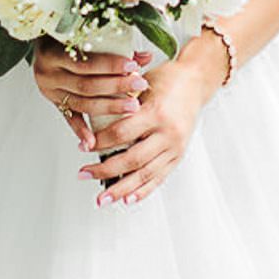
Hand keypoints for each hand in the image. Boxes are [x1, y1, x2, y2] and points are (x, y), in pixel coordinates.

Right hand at [29, 36, 147, 155]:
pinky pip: (69, 118)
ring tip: (132, 106)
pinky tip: (92, 141)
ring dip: (109, 106)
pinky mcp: (53, 103)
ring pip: (81, 103)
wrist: (41, 43)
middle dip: (116, 86)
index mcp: (52, 53)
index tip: (133, 66)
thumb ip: (113, 45)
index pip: (85, 63)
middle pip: (86, 85)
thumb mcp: (82, 35)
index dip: (110, 65)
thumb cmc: (64, 36)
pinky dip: (81, 130)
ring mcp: (50, 91)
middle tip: (140, 85)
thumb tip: (146, 56)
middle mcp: (48, 74)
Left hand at [76, 30, 229, 207]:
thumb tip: (92, 121)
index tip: (82, 146)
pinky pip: (159, 177)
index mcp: (156, 112)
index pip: (121, 133)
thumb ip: (120, 103)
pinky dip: (143, 191)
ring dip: (121, 189)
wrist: (196, 82)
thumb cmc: (167, 79)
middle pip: (131, 159)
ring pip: (145, 174)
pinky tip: (128, 200)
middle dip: (104, 170)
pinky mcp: (179, 155)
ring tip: (103, 199)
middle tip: (83, 174)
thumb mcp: (141, 84)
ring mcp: (175, 147)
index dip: (99, 142)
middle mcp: (168, 133)